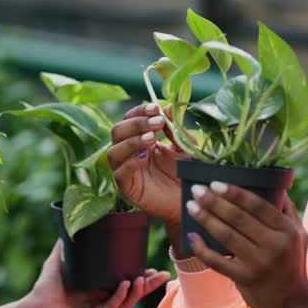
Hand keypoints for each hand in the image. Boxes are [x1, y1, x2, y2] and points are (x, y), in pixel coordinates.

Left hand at [28, 241, 169, 307]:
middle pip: (133, 292)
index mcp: (100, 288)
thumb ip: (65, 245)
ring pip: (127, 301)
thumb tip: (70, 224)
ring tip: (144, 277)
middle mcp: (104, 300)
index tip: (153, 266)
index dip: (141, 275)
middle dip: (148, 284)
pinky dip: (121, 296)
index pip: (126, 281)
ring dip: (138, 290)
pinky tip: (127, 285)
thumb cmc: (46, 288)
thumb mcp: (59, 261)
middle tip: (163, 274)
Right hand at [107, 103, 184, 225]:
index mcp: (141, 140)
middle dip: (136, 123)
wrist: (193, 200)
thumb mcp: (185, 146)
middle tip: (157, 123)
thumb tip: (166, 107)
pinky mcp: (128, 188)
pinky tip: (145, 157)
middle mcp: (130, 153)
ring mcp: (127, 171)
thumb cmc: (188, 173)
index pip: (130, 119)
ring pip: (113, 151)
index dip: (140, 112)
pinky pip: (119, 173)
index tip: (155, 109)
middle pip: (117, 131)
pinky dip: (130, 162)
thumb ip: (175, 128)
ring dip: (132, 141)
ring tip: (152, 139)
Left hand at [185, 182, 307, 307]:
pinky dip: (201, 248)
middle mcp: (274, 246)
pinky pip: (217, 260)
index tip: (215, 183)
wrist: (291, 304)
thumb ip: (287, 210)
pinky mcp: (244, 278)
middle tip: (196, 190)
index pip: (257, 205)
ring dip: (205, 218)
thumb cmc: (292, 263)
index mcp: (287, 231)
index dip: (234, 192)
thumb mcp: (299, 235)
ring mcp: (258, 263)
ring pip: (226, 235)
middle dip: (214, 201)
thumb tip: (273, 183)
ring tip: (191, 206)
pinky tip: (191, 235)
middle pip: (238, 218)